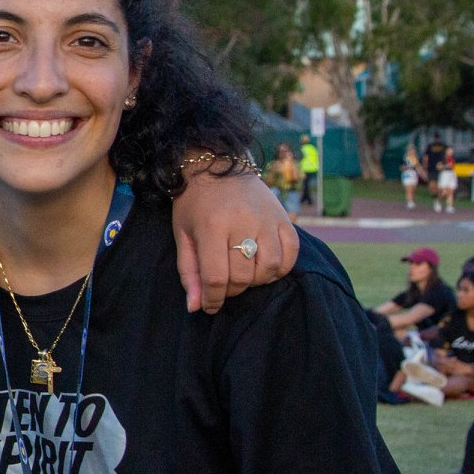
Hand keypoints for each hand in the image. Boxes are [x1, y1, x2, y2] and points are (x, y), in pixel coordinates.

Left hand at [173, 169, 299, 313]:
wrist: (217, 166)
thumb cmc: (194, 204)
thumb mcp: (183, 235)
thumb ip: (189, 272)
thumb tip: (196, 307)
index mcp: (212, 227)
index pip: (217, 277)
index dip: (213, 299)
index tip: (210, 306)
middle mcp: (243, 223)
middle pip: (243, 276)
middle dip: (231, 290)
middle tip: (223, 284)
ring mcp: (267, 219)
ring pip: (269, 268)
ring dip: (256, 281)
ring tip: (243, 274)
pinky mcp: (283, 218)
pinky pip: (291, 254)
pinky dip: (280, 268)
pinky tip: (264, 267)